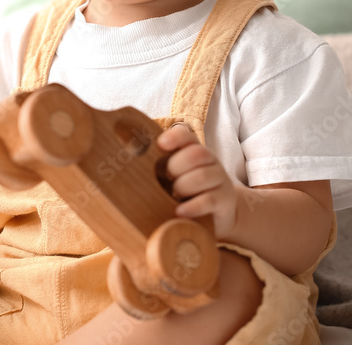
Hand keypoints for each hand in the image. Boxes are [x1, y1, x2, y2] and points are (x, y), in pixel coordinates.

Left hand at [157, 123, 238, 238]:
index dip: (174, 137)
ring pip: (202, 176)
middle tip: (165, 180)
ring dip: (182, 187)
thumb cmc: (187, 193)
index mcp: (194, 150)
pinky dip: (192, 206)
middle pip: (196, 153)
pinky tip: (179, 212)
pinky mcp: (225, 199)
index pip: (187, 135)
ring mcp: (220, 179)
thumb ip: (157, 167)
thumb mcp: (173, 177)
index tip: (160, 145)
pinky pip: (209, 199)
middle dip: (175, 167)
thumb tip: (126, 161)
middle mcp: (210, 161)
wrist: (217, 216)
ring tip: (172, 197)